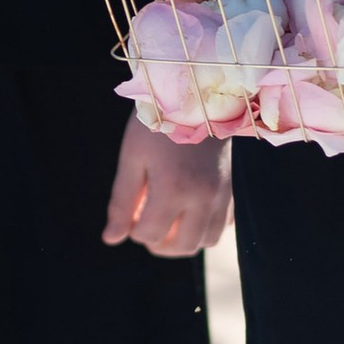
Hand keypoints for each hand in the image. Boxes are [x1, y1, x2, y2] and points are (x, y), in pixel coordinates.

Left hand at [101, 114, 232, 254]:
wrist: (196, 95)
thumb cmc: (157, 123)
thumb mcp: (132, 157)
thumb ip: (121, 201)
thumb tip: (111, 239)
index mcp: (173, 189)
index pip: (149, 234)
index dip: (132, 229)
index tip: (129, 210)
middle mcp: (203, 197)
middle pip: (181, 247)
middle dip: (158, 243)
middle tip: (145, 224)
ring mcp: (222, 195)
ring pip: (205, 242)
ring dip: (183, 241)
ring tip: (166, 222)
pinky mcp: (231, 189)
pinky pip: (222, 226)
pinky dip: (204, 228)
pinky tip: (188, 212)